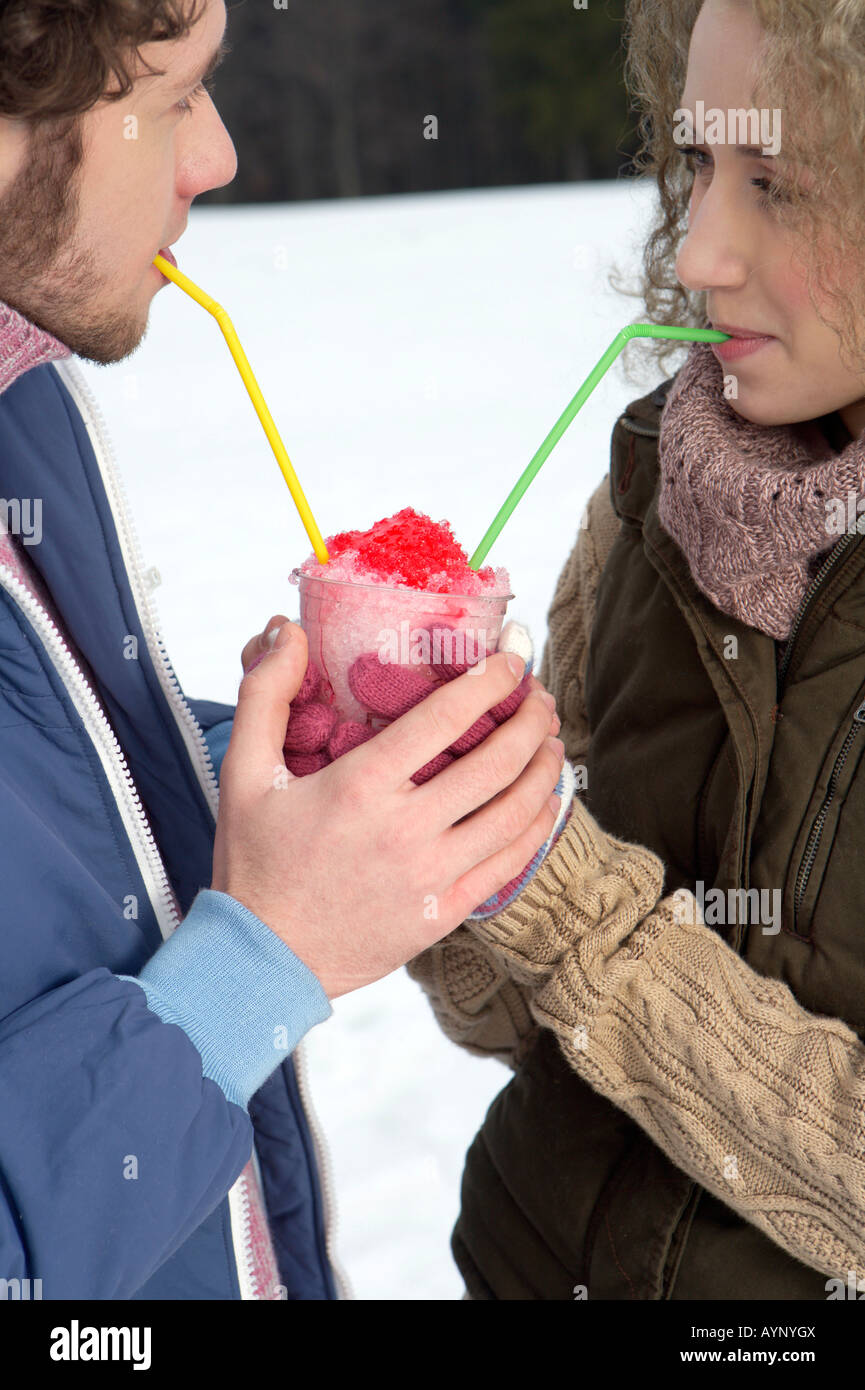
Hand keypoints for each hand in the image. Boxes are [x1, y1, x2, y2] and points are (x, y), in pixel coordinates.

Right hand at [212, 616, 563, 997]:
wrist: (260, 961)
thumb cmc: (252, 862)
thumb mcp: (242, 771)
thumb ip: (265, 693)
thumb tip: (285, 628)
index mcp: (361, 786)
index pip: (446, 716)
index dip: (490, 679)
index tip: (512, 656)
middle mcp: (405, 828)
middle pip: (496, 760)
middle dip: (532, 719)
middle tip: (541, 696)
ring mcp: (430, 876)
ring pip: (513, 812)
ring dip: (544, 768)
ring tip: (552, 741)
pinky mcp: (442, 913)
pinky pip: (508, 864)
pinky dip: (536, 826)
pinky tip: (543, 802)